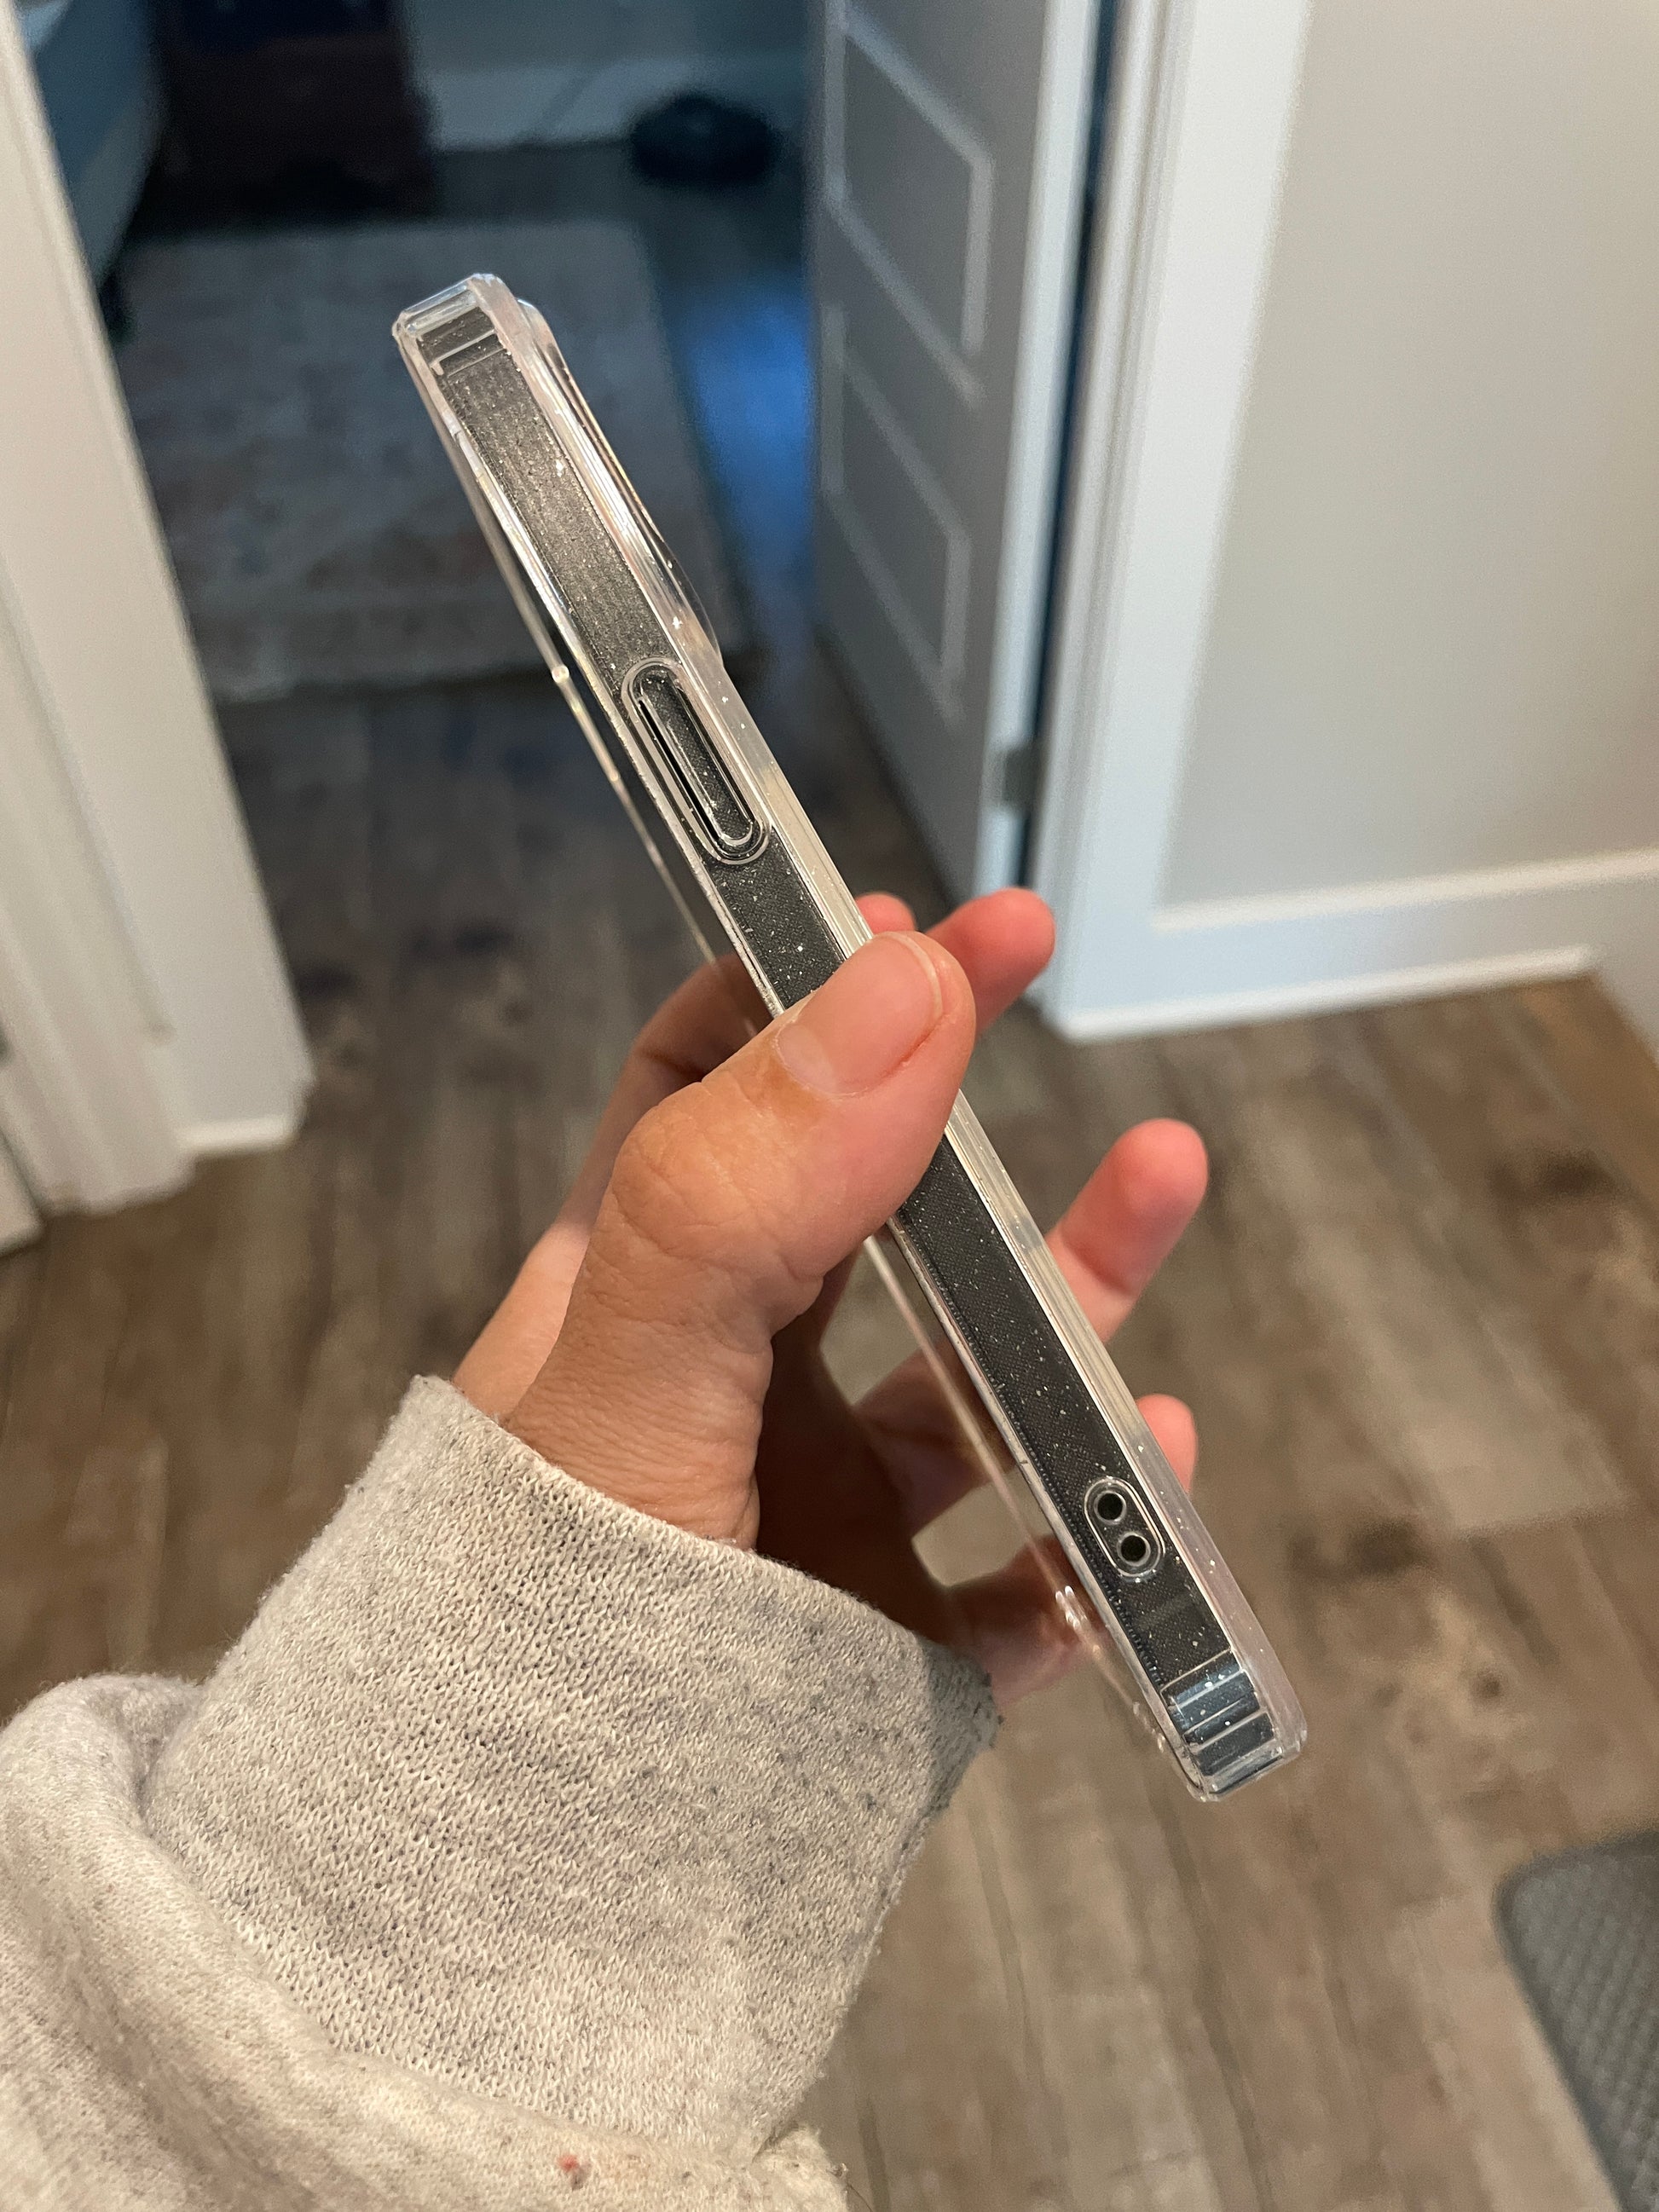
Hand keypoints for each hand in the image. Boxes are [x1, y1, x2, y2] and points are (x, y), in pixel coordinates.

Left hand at [456, 890, 1206, 1704]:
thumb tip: (894, 982)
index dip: (800, 987)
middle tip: (1032, 960)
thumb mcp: (628, 1381)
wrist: (520, 1915)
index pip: (706, 1093)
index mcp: (632, 1304)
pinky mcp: (876, 1653)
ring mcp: (808, 1521)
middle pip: (862, 1210)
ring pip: (963, 1380)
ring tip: (1164, 1179)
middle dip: (955, 1091)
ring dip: (1068, 1285)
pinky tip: (1146, 1475)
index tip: (900, 915)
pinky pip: (1009, 1580)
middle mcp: (725, 1394)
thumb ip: (745, 1189)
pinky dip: (1088, 1530)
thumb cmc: (539, 1623)